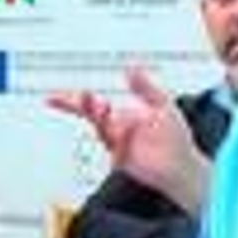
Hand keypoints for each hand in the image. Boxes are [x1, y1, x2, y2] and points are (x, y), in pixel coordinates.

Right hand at [48, 66, 211, 213]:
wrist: (183, 167)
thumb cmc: (176, 140)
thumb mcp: (163, 105)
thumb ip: (146, 88)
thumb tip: (132, 69)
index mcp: (122, 116)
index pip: (92, 106)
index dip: (72, 101)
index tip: (54, 98)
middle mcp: (117, 131)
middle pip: (91, 115)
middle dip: (85, 105)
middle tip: (86, 98)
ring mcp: (118, 146)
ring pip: (101, 129)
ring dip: (102, 119)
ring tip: (106, 110)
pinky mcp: (121, 160)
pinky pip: (114, 148)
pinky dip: (120, 140)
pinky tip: (128, 135)